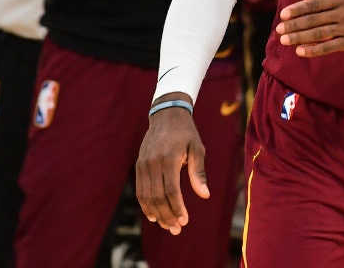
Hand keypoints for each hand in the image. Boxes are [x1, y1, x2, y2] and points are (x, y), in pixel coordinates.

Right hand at [136, 98, 208, 234]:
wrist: (166, 115)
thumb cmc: (186, 133)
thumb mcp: (197, 148)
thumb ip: (198, 172)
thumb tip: (205, 195)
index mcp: (168, 158)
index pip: (171, 190)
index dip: (177, 207)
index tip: (185, 220)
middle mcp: (152, 163)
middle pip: (157, 197)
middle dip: (167, 215)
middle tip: (177, 229)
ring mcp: (143, 165)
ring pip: (147, 196)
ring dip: (156, 214)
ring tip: (168, 226)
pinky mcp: (138, 166)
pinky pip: (140, 190)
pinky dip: (146, 205)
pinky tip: (154, 215)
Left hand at [276, 0, 343, 55]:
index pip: (314, 4)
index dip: (297, 9)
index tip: (283, 15)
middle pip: (314, 19)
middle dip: (294, 25)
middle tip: (279, 30)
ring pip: (319, 33)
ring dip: (300, 37)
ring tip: (285, 40)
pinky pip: (329, 46)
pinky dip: (314, 49)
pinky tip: (301, 51)